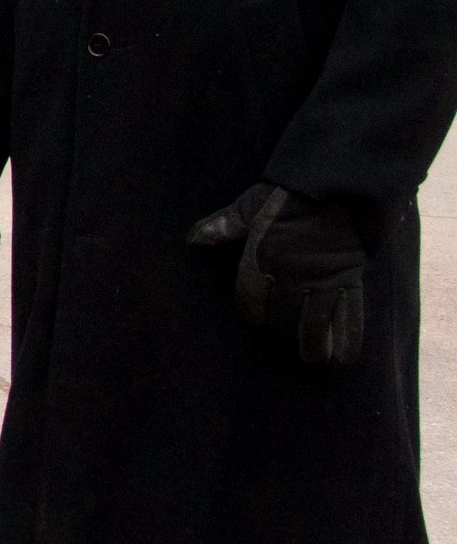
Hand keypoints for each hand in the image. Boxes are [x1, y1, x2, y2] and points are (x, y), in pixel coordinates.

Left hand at [187, 182, 365, 365]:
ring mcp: (322, 281)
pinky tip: (342, 357)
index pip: (250, 299)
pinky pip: (349, 319)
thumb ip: (226, 226)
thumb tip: (192, 239)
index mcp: (263, 256)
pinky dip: (346, 341)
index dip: (253, 313)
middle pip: (282, 318)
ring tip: (313, 359)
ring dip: (313, 346)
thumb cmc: (292, 193)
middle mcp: (291, 274)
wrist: (341, 184)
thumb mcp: (252, 204)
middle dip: (283, 330)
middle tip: (285, 335)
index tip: (257, 319)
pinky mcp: (350, 281)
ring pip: (314, 326)